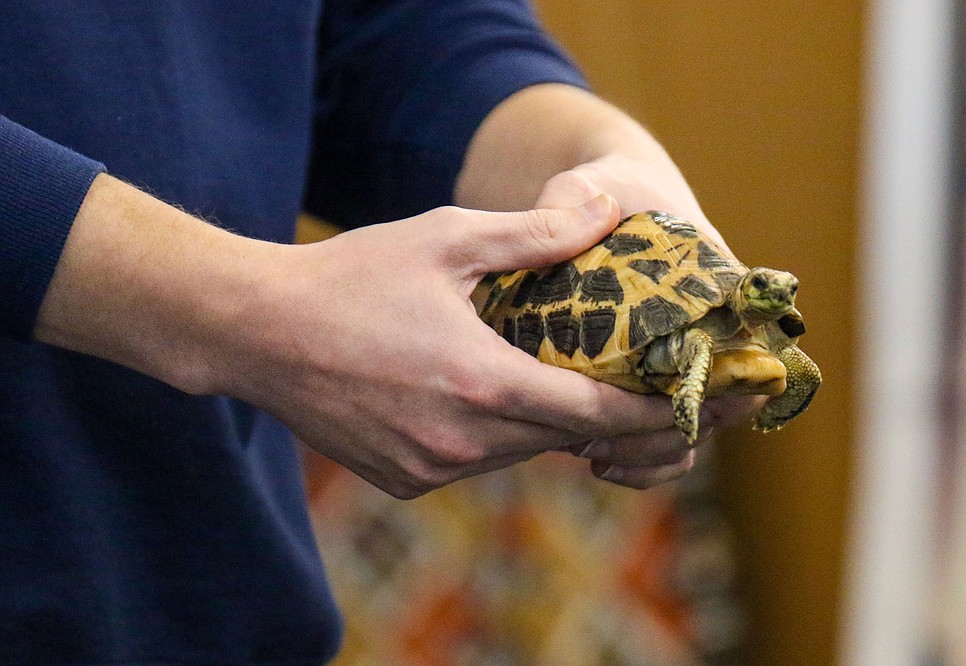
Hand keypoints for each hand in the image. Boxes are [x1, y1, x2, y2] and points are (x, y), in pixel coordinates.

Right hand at [230, 195, 690, 497]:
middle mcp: (461, 444)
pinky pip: (472, 461)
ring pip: (517, 451)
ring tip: (551, 375)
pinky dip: (490, 432)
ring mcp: (428, 470)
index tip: (695, 406)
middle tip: (631, 378)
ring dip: (540, 419)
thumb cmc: (350, 276)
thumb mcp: (447, 237)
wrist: (255, 331)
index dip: (652, 412)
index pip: (597, 415)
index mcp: (482, 385)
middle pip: (560, 435)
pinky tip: (477, 392)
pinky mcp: (403, 480)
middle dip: (599, 412)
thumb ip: (535, 234)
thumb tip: (606, 213)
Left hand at [534, 155, 764, 487]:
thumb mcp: (592, 183)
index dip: (717, 387)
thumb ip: (576, 196)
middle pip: (714, 405)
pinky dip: (640, 460)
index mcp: (716, 286)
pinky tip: (597, 461)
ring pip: (687, 429)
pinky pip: (660, 437)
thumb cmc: (612, 189)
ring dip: (648, 451)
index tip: (670, 402)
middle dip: (664, 431)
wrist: (613, 198)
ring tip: (591, 453)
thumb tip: (580, 215)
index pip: (740, 349)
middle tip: (603, 439)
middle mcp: (711, 333)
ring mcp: (682, 364)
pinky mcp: (649, 386)